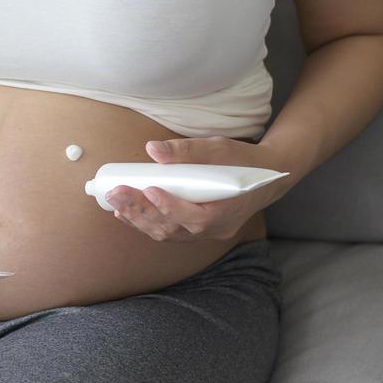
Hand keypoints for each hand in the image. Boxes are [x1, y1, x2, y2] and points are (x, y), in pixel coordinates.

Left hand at [104, 137, 278, 242]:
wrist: (266, 177)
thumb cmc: (243, 160)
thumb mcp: (219, 148)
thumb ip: (187, 150)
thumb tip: (153, 149)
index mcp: (225, 211)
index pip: (194, 216)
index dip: (169, 206)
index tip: (148, 189)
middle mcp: (215, 229)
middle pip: (173, 227)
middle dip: (141, 212)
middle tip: (116, 194)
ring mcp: (207, 234)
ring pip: (169, 234)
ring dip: (140, 220)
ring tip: (116, 204)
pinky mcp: (199, 232)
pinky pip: (171, 232)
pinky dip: (148, 223)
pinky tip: (127, 214)